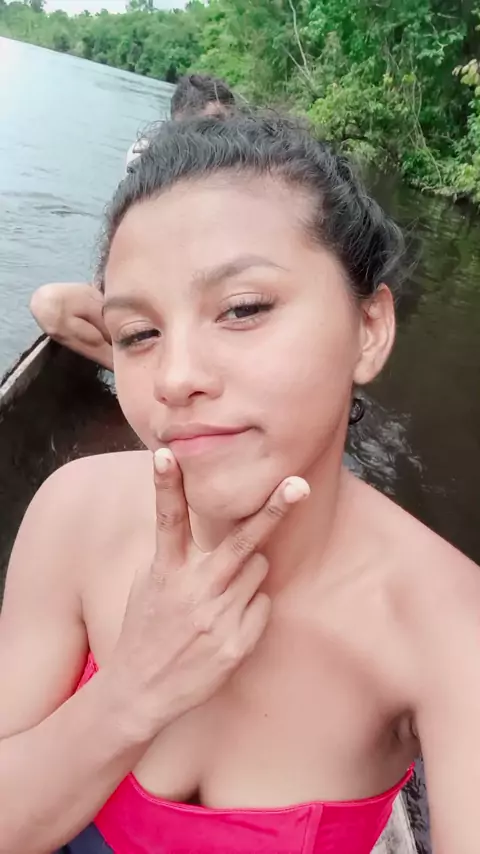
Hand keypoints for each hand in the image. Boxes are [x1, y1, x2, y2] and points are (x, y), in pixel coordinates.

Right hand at [109, 448, 309, 735]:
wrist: (141, 690)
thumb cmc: (146, 627)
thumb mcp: (149, 583)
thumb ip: (177, 555)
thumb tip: (214, 528)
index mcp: (165, 570)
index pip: (166, 519)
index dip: (166, 485)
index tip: (167, 454)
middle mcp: (193, 591)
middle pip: (240, 541)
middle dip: (272, 510)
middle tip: (298, 484)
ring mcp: (217, 618)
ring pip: (258, 569)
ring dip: (248, 572)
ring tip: (220, 597)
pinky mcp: (236, 643)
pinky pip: (262, 603)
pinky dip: (251, 606)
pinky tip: (225, 625)